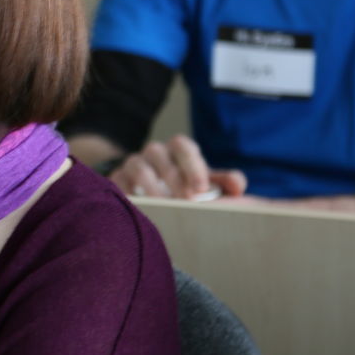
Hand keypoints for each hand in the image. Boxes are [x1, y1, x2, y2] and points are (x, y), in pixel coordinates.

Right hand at [108, 134, 247, 199]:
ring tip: (164, 206)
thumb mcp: (204, 184)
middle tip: (187, 201)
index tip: (202, 188)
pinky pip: (118, 183)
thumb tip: (237, 186)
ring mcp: (132, 164)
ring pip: (138, 167)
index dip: (192, 164)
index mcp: (176, 150)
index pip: (182, 145)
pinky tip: (141, 209)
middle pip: (158, 153)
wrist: (151, 195)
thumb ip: (223, 183)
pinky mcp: (116, 180)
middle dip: (174, 178)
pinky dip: (129, 195)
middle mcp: (153, 153)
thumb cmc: (184, 189)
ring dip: (152, 187)